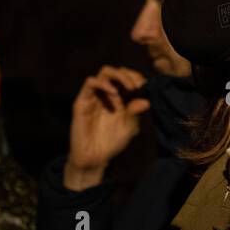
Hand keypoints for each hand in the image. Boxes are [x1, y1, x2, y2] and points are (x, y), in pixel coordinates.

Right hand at [63, 66, 150, 190]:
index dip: (137, 77)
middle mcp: (107, 94)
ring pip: (104, 72)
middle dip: (128, 75)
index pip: (128, 77)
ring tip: (128, 88)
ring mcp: (95, 96)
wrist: (94, 157)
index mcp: (120, 97)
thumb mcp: (129, 128)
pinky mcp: (83, 101)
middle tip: (135, 86)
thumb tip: (146, 101)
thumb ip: (135, 113)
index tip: (145, 85)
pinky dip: (103, 83)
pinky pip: (90, 83)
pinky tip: (114, 93)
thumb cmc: (112, 142)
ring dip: (118, 76)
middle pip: (116, 71)